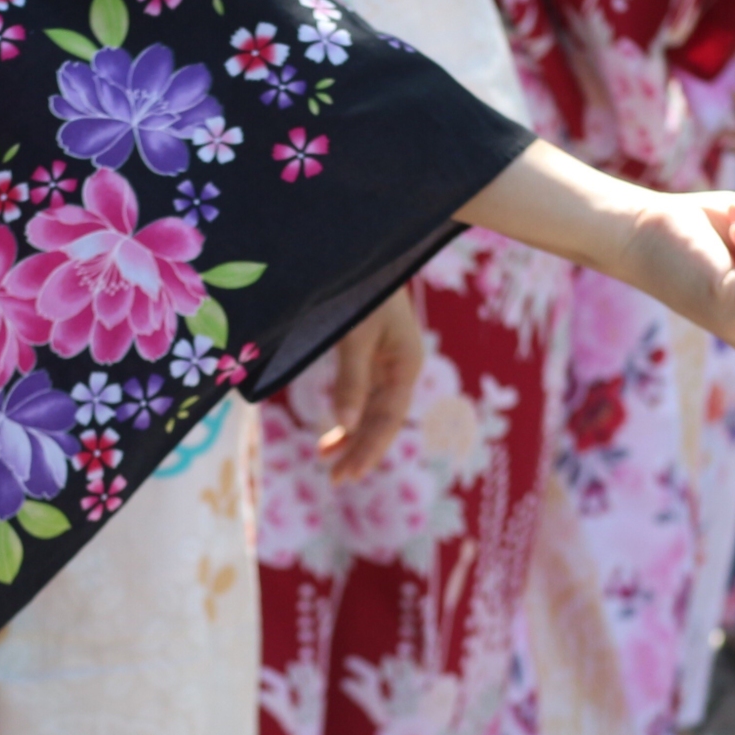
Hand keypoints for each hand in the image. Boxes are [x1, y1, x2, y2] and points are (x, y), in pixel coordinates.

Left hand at [318, 288, 423, 482]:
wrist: (368, 254)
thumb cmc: (363, 290)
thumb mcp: (355, 336)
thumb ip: (351, 381)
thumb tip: (346, 426)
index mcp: (406, 365)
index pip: (389, 420)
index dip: (370, 449)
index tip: (349, 474)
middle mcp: (400, 369)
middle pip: (382, 421)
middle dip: (360, 450)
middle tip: (337, 481)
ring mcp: (386, 363)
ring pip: (371, 411)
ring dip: (351, 436)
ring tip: (328, 461)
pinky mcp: (371, 356)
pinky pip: (362, 394)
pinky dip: (347, 414)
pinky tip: (334, 433)